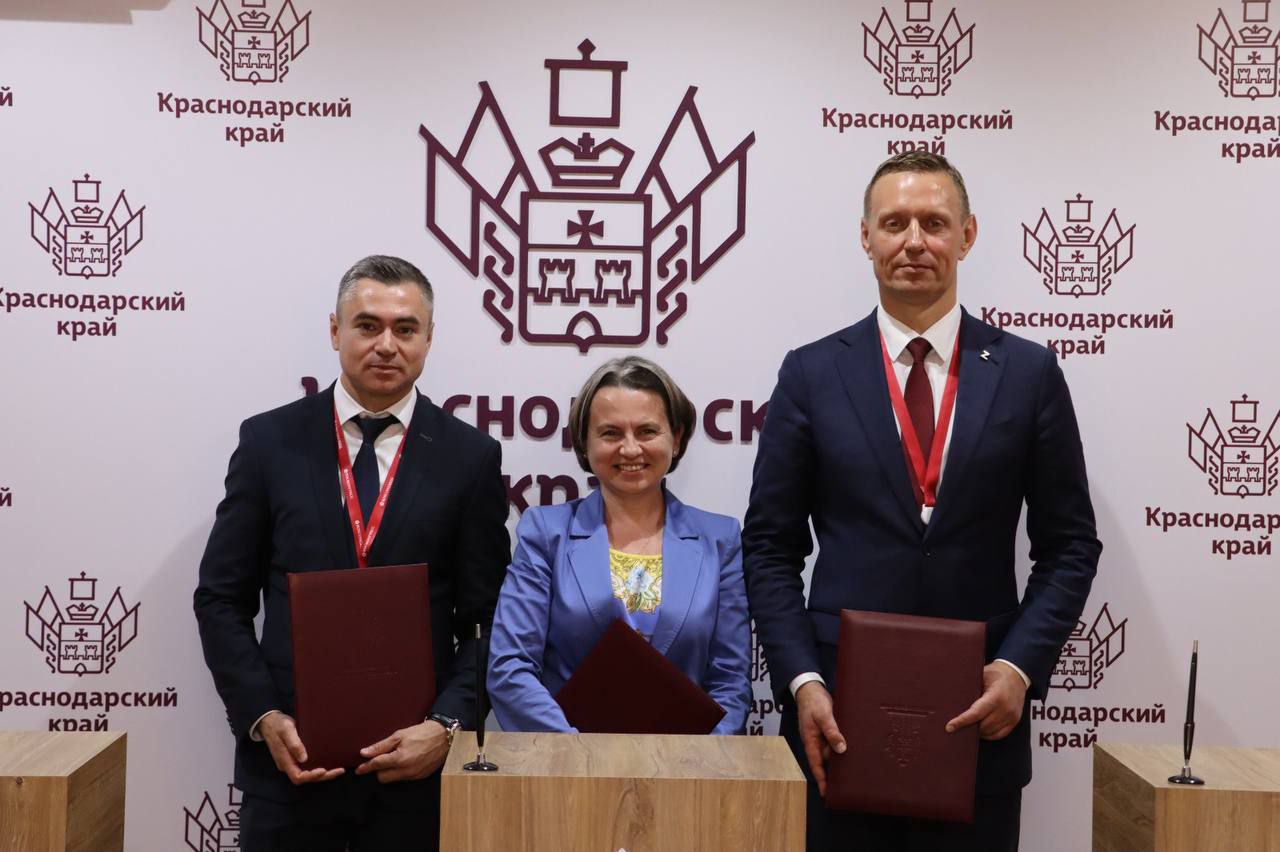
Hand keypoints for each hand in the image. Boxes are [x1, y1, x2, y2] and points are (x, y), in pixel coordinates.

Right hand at [257, 711, 344, 784]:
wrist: (270, 721)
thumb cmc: (278, 725)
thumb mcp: (286, 730)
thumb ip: (294, 744)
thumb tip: (304, 758)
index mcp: (284, 761)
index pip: (298, 776)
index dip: (311, 776)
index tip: (324, 770)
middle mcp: (288, 765)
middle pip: (306, 778)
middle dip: (322, 776)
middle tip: (339, 771)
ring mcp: (292, 762)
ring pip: (308, 774)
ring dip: (323, 774)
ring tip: (338, 770)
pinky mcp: (296, 757)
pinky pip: (308, 766)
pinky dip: (320, 768)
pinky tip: (330, 763)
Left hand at [355, 720, 449, 782]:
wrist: (444, 736)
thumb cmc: (421, 733)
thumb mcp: (399, 735)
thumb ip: (381, 746)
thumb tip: (364, 753)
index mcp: (400, 758)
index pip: (377, 766)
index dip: (366, 767)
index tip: (359, 769)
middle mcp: (406, 770)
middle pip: (382, 778)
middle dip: (379, 770)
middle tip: (382, 759)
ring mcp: (414, 775)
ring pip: (393, 779)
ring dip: (390, 771)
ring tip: (396, 758)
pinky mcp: (421, 777)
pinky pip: (404, 778)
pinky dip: (401, 772)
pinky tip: (406, 761)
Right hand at [794, 681, 845, 796]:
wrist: (810, 688)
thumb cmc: (813, 702)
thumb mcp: (823, 716)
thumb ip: (832, 732)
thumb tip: (841, 749)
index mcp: (811, 741)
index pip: (816, 764)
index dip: (821, 779)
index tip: (826, 793)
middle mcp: (816, 741)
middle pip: (825, 761)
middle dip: (833, 773)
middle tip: (846, 786)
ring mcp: (822, 736)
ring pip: (832, 752)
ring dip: (840, 759)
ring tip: (854, 772)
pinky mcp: (829, 730)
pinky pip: (836, 742)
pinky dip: (842, 747)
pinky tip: (853, 751)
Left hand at [945, 661, 1027, 740]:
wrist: (1016, 675)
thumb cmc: (997, 674)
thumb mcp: (981, 675)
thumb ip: (970, 687)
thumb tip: (951, 697)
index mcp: (996, 696)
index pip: (976, 713)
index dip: (962, 721)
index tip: (950, 727)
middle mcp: (1005, 709)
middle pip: (982, 726)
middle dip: (968, 727)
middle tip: (955, 725)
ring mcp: (1011, 717)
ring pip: (990, 732)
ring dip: (978, 732)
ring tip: (967, 727)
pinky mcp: (1014, 721)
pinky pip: (999, 734)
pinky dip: (988, 734)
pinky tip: (980, 730)